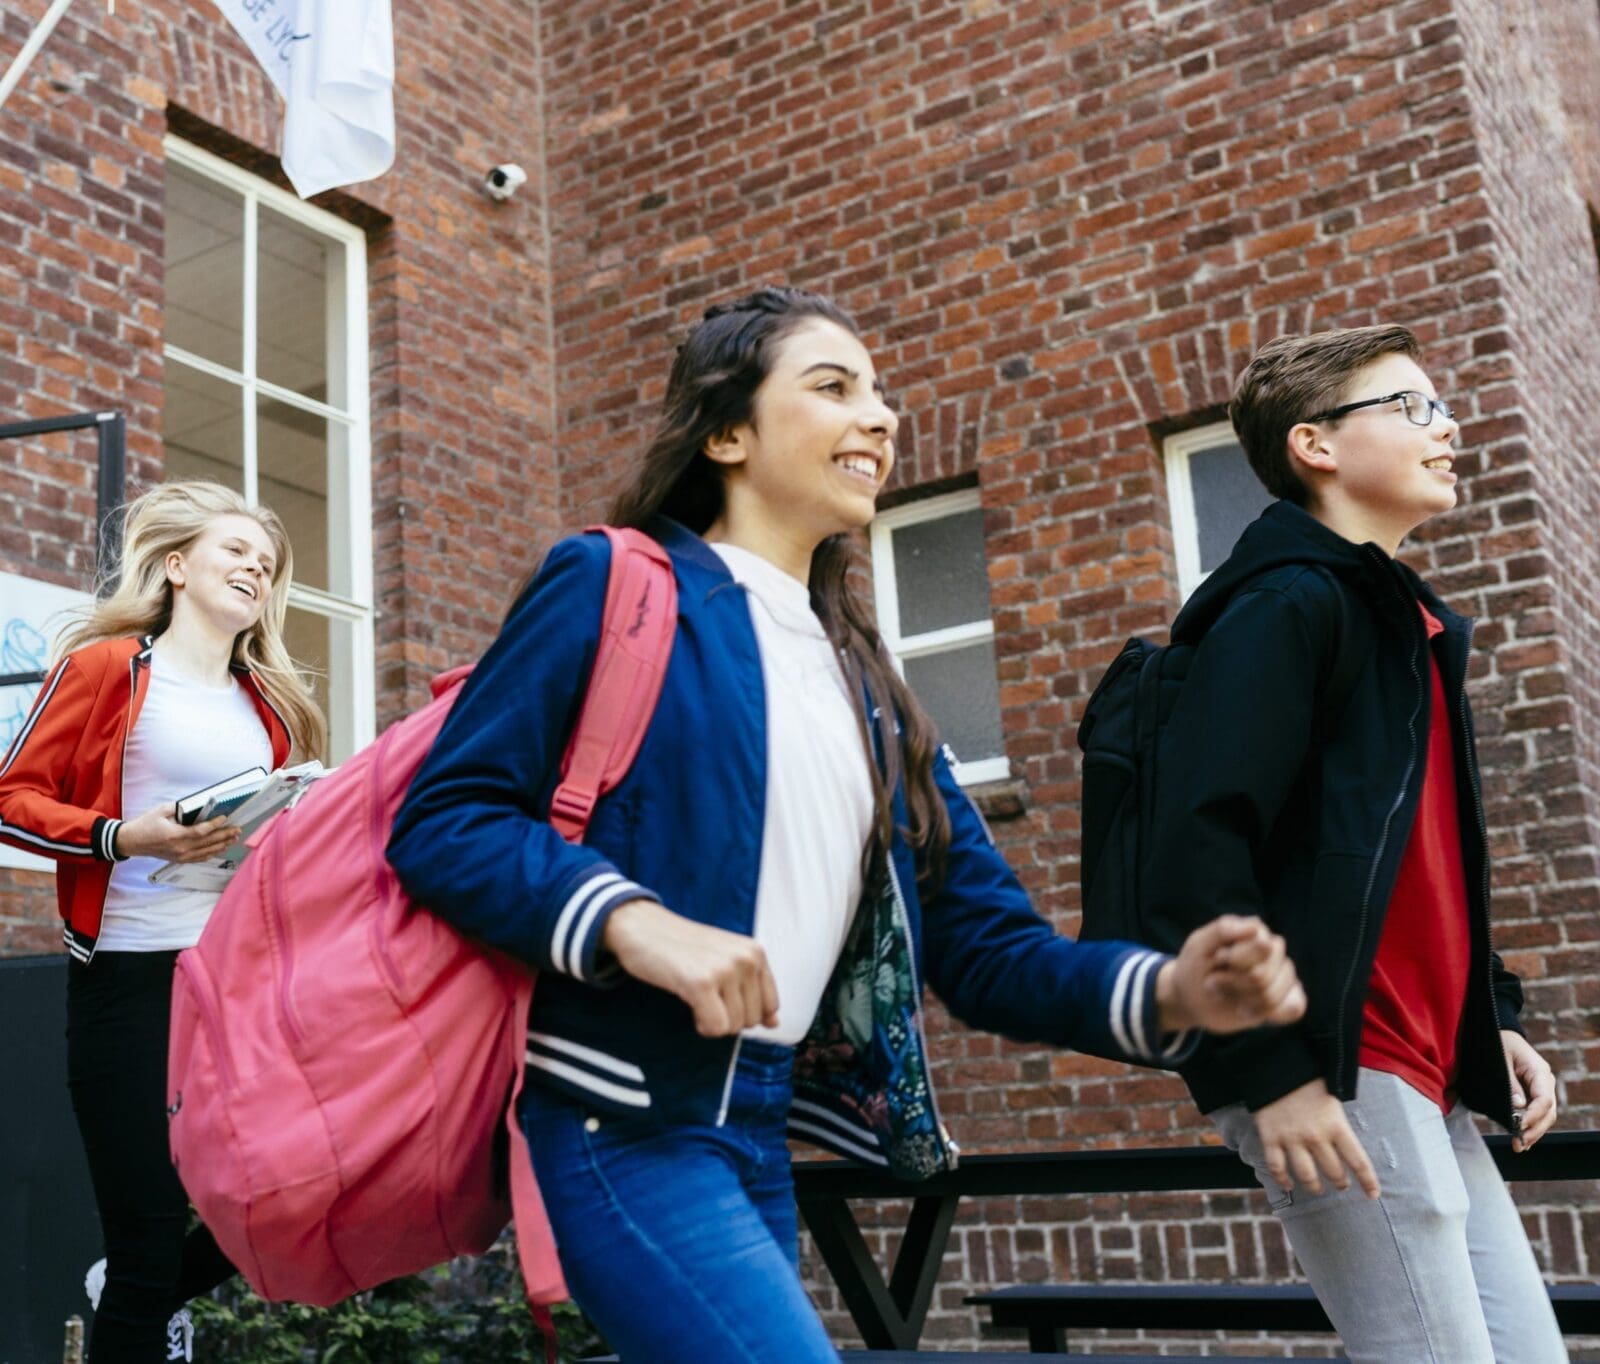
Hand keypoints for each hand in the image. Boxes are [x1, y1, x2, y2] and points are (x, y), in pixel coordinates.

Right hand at [114, 804, 240, 862]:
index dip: (215, 825)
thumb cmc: (145, 825)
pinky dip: (212, 853)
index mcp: (175, 835)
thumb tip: (197, 806)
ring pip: (207, 852)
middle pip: (208, 842)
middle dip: (225, 835)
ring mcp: (180, 856)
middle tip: (238, 829)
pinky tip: (221, 848)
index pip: (201, 832)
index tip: (225, 818)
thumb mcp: (161, 811)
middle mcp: (180, 848)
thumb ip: (180, 808)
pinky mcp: (180, 859)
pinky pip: (200, 858)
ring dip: (222, 844)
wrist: (132, 842)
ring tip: (234, 838)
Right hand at [602, 899, 779, 1036]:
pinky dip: (701, 1025)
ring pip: (732, 1027)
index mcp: (756, 952)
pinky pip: (715, 1027)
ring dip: (711, 1021)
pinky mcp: (701, 983)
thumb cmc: (682, 946)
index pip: (770, 1006)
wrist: (642, 927)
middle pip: (751, 1020)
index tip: (722, 998)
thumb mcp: (725, 960)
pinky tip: (689, 1002)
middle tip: (704, 994)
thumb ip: (752, 989)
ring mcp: (725, 970)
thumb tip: (774, 1024)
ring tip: (694, 994)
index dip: (744, 1012)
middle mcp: (746, 959)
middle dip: (727, 1018)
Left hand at [1156, 914, 1305, 1034]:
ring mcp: (1282, 975)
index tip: (1216, 959)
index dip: (1236, 960)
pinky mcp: (1286, 999)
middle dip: (1232, 984)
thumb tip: (1256, 926)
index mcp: (1256, 931)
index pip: (1263, 947)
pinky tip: (1245, 1009)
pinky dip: (1266, 1013)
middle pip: (1263, 976)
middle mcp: (1274, 950)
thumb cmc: (1195, 965)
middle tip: (1212, 982)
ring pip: (1273, 996)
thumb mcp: (1199, 944)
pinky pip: (1295, 1007)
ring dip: (1240, 1000)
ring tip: (1225, 994)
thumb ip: (1223, 930)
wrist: (1191, 995)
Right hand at [1255, 1077, 1380, 1199]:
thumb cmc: (1309, 1081)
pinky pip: (1277, 1167)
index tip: (1372, 1194)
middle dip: (1340, 1183)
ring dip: (1314, 1186)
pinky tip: (1288, 1184)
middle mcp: (1316, 1136)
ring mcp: (1292, 1138)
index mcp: (1336, 1126)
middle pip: (1333, 1172)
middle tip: (1341, 1185)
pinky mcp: (1271, 1137)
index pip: (1358, 1162)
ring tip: (1317, 1188)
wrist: (1276, 1064)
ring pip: (1306, 1175)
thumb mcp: (1334, 1099)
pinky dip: (1282, 1179)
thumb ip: (1340, 1124)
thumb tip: (1348, 1145)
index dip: (1368, 1182)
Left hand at [1502, 1030, 1556, 1151]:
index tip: (1520, 1128)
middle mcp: (1545, 1081)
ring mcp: (1542, 1087)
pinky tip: (1522, 1138)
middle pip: (1548, 1112)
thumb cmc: (1499, 1041)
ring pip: (1545, 1115)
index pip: (1543, 1100)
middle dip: (1535, 1130)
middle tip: (1519, 1144)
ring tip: (1520, 1146)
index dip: (1533, 1116)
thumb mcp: (1501, 1058)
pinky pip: (1537, 1111)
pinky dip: (1531, 1125)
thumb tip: (1517, 1107)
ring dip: (1534, 1131)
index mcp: (1540, 1072)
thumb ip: (1510, 1083)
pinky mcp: (1534, 1091)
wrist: (1502, 1031)